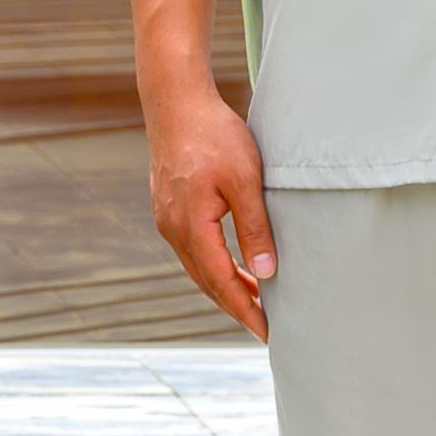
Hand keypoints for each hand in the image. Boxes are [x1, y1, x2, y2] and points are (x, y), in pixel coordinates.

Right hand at [145, 85, 277, 338]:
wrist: (176, 103)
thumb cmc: (214, 136)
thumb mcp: (245, 181)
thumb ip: (255, 228)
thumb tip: (266, 272)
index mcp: (191, 226)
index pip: (221, 282)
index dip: (245, 310)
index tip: (268, 331)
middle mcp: (173, 228)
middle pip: (206, 282)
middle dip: (236, 306)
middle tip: (266, 326)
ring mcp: (167, 219)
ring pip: (198, 267)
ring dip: (225, 286)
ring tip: (256, 302)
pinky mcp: (169, 208)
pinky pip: (192, 249)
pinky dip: (214, 265)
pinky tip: (233, 266)